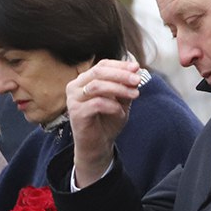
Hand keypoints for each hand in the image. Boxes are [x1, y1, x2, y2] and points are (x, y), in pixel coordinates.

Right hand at [67, 59, 140, 187]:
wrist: (98, 146)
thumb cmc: (107, 122)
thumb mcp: (120, 101)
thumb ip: (126, 87)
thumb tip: (136, 72)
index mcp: (85, 80)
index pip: (102, 65)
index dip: (120, 65)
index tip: (137, 68)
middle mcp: (75, 86)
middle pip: (98, 72)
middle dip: (121, 75)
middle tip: (137, 80)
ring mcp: (73, 99)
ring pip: (97, 86)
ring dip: (119, 89)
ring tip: (135, 95)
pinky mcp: (75, 112)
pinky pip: (97, 103)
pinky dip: (112, 106)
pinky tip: (121, 112)